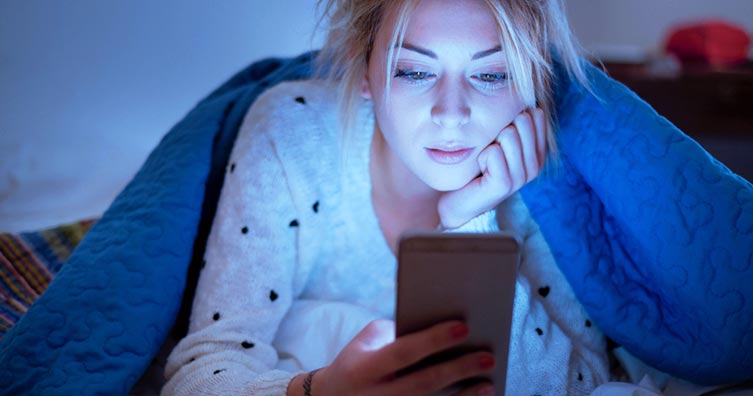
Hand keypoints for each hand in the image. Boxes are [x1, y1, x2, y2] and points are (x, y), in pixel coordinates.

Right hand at [307, 319, 495, 395]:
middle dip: (458, 370)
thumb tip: (439, 323)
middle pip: (423, 384)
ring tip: (488, 383)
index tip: (464, 327)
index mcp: (364, 369)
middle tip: (487, 357)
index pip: (403, 352)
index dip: (433, 340)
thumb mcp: (365, 342)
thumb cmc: (356, 363)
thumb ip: (396, 332)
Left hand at [438, 108, 546, 228]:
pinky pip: (493, 153)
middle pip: (523, 120)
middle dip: (499, 129)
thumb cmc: (476, 164)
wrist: (457, 199)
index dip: (511, 116)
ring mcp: (522, 177)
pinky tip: (480, 169)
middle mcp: (535, 164)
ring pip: (509, 135)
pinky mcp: (505, 185)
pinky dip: (481, 156)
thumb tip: (520, 89)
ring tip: (485, 161)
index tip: (499, 136)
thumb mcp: (496, 137)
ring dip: (488, 144)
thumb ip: (511, 118)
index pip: (536, 114)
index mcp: (538, 151)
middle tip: (490, 150)